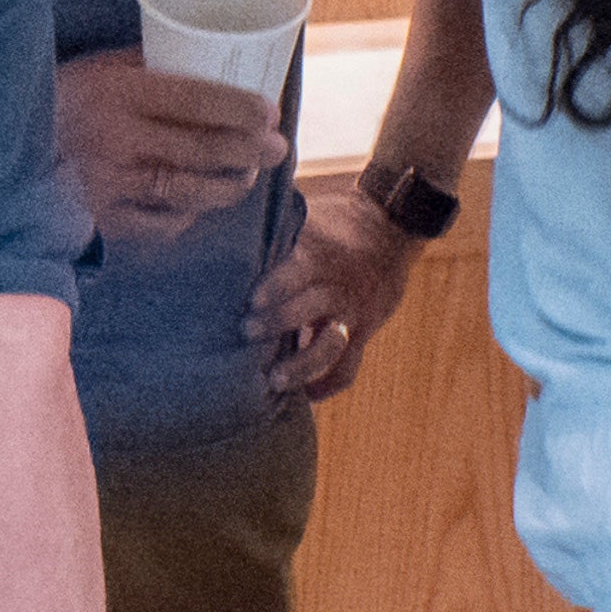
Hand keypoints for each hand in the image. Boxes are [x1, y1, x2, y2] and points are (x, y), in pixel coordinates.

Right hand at [52, 50, 281, 248]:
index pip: (196, 99)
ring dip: (229, 186)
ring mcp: (110, 183)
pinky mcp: (103, 217)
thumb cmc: (62, 97)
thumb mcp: (101, 66)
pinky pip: (160, 224)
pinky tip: (199, 205)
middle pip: (202, 149)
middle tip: (277, 148)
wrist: (3, 143)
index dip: (240, 107)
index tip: (270, 111)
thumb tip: (214, 65)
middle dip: (250, 150)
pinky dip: (186, 216)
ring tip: (247, 177)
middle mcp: (117, 138)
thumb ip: (153, 67)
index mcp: (119, 92)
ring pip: (189, 191)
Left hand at [245, 185, 418, 402]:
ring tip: (273, 381)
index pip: (302, 270)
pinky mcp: (362, 333)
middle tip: (246, 331)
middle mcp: (338, 287)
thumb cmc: (331, 223)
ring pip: (331, 346)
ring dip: (303, 365)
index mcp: (322, 255)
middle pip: (313, 307)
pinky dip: (327, 384)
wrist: (389, 229)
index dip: (278, 286)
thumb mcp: (307, 218)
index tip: (251, 300)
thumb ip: (273, 230)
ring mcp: (353, 314)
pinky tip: (304, 394)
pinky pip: (348, 368)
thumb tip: (221, 227)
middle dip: (280, 322)